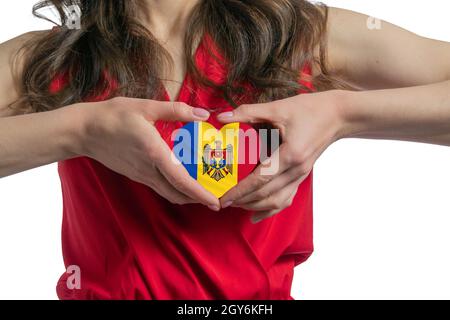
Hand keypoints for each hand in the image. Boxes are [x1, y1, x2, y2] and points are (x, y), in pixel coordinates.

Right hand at [75, 97, 219, 209]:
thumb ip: (176, 110)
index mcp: (154, 153)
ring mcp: (141, 175)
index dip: (200, 194)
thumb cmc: (113, 116)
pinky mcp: (136, 175)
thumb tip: (202, 114)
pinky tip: (182, 181)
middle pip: (177, 193)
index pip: (181, 181)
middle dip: (198, 200)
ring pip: (168, 193)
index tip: (215, 202)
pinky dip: (174, 190)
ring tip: (203, 192)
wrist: (84, 131)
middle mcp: (148, 169)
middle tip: (216, 199)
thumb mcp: (145, 107)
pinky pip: (160, 187)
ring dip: (186, 196)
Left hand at [217, 90, 346, 221]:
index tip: (223, 199)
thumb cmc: (309, 109)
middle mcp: (297, 170)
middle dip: (242, 201)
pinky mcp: (302, 176)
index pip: (260, 180)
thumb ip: (248, 113)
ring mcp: (301, 176)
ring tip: (236, 205)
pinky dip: (270, 209)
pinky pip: (286, 198)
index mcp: (290, 155)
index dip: (240, 191)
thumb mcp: (277, 108)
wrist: (338, 115)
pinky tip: (256, 215)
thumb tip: (222, 117)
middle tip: (221, 202)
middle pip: (266, 194)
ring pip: (276, 201)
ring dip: (255, 206)